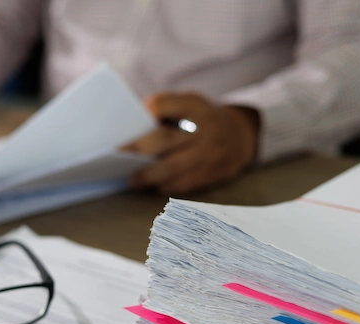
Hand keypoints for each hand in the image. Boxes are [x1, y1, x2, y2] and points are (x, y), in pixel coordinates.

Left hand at [124, 93, 259, 194]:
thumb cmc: (201, 119)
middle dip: (138, 150)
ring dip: (148, 176)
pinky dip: (165, 185)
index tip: (128, 121)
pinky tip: (153, 185)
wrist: (241, 136)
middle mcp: (205, 128)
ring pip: (173, 168)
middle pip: (164, 139)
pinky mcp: (212, 174)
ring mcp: (210, 153)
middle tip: (117, 158)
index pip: (163, 105)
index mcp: (195, 105)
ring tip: (132, 180)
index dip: (147, 113)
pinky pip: (184, 184)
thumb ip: (165, 108)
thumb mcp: (189, 103)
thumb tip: (130, 126)